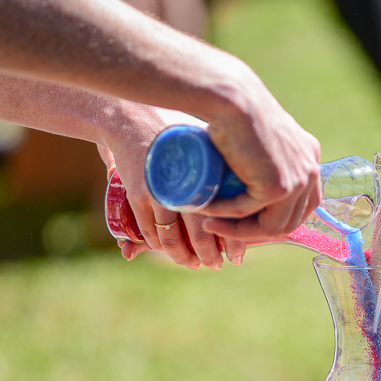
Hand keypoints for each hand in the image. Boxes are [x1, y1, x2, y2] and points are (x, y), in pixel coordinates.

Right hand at [98, 108, 245, 269]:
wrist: (132, 116)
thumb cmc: (174, 131)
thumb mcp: (204, 145)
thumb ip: (221, 171)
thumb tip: (248, 197)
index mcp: (207, 176)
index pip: (226, 218)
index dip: (233, 242)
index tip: (237, 256)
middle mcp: (184, 187)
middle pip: (201, 235)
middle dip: (209, 256)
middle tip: (215, 264)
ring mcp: (159, 194)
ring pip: (171, 240)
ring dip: (182, 257)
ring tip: (192, 262)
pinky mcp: (137, 196)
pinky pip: (149, 231)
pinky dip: (158, 245)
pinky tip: (166, 248)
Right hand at [194, 66, 322, 240]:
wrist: (232, 97)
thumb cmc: (236, 109)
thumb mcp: (260, 137)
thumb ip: (264, 154)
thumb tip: (248, 178)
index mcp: (310, 157)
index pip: (303, 204)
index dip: (276, 219)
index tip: (247, 222)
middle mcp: (310, 170)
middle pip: (290, 221)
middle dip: (256, 232)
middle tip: (225, 228)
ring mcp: (297, 181)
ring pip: (271, 226)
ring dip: (239, 232)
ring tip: (212, 226)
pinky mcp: (277, 187)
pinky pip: (247, 212)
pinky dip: (225, 217)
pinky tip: (205, 212)